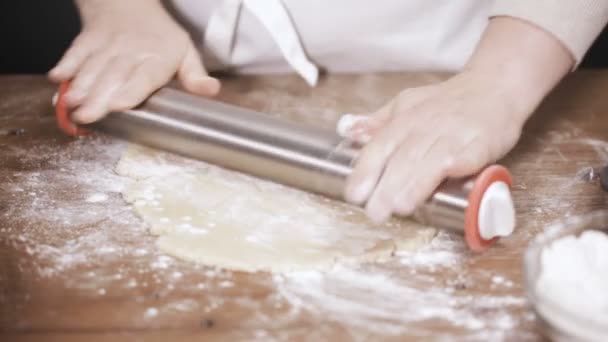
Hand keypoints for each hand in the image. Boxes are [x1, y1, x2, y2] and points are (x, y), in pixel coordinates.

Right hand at [48, 0, 219, 123]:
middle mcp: (130, 52)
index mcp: (157, 58)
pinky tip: (57, 80)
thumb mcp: (185, 51)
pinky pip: (75, 52)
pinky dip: (65, 65)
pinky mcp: (87, 41)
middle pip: (113, 76)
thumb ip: (195, 76)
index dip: (130, 91)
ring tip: (70, 106)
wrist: (127, 1)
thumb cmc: (160, 36)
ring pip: (91, 67)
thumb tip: (212, 91)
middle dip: (98, 97)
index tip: (117, 106)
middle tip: (86, 117)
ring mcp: (106, 46)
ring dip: (79, 86)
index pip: (144, 77)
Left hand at [343, 70, 526, 222]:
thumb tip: (349, 132)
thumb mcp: (407, 104)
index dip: (366, 171)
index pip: (379, 147)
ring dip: (413, 185)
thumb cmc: (448, 102)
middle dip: (386, 186)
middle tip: (374, 212)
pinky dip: (451, 172)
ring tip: (398, 208)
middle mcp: (425, 126)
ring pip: (429, 160)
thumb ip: (380, 123)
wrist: (495, 85)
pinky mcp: (480, 143)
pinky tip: (442, 189)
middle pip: (402, 158)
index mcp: (404, 120)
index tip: (355, 194)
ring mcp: (453, 135)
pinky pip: (464, 158)